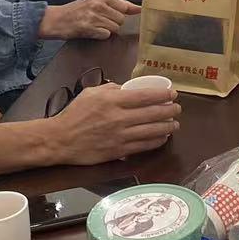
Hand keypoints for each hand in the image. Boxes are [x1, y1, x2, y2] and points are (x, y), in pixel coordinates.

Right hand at [39, 0, 139, 40]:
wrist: (56, 19)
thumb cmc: (75, 11)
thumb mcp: (94, 1)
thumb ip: (114, 4)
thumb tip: (135, 8)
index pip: (124, 5)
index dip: (132, 10)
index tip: (141, 11)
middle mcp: (98, 4)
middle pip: (121, 18)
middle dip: (114, 22)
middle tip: (101, 21)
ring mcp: (94, 16)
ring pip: (114, 28)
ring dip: (107, 30)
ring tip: (95, 25)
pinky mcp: (89, 27)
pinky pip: (105, 35)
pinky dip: (101, 35)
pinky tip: (92, 31)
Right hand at [51, 83, 180, 162]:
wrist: (60, 140)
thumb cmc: (75, 114)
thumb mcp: (91, 93)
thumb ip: (111, 89)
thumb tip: (127, 89)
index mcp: (114, 101)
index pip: (146, 96)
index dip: (163, 94)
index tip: (173, 93)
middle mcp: (120, 118)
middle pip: (153, 113)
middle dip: (170, 110)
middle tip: (178, 108)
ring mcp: (121, 136)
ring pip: (152, 131)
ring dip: (167, 127)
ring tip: (175, 124)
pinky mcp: (119, 151)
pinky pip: (143, 146)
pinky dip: (156, 141)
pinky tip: (163, 138)